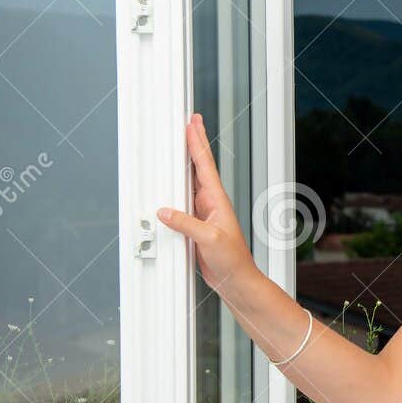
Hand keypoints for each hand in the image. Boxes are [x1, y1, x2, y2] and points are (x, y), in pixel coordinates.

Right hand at [156, 113, 255, 294]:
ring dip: (184, 163)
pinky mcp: (195, 225)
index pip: (205, 166)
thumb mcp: (209, 240)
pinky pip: (181, 201)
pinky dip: (174, 188)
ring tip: (178, 144)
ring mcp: (203, 213)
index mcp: (217, 201)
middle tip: (189, 122)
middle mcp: (210, 203)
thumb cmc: (232, 261)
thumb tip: (164, 211)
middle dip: (194, 144)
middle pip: (198, 167)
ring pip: (190, 182)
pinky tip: (168, 184)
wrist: (236, 280)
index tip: (193, 123)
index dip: (198, 143)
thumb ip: (186, 224)